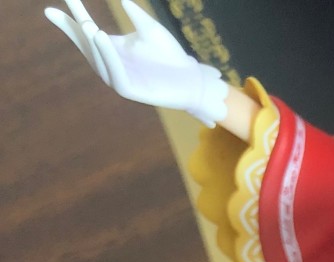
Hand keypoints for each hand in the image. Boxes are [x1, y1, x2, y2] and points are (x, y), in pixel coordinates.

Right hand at [45, 0, 228, 125]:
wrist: (191, 80)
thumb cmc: (171, 56)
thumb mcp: (150, 29)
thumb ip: (135, 14)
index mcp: (112, 49)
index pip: (85, 33)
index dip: (70, 20)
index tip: (51, 8)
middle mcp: (111, 64)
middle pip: (85, 45)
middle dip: (72, 29)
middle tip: (58, 11)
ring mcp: (118, 78)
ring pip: (98, 60)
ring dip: (92, 42)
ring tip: (88, 24)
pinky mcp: (129, 90)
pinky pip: (114, 73)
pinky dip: (108, 56)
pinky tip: (102, 38)